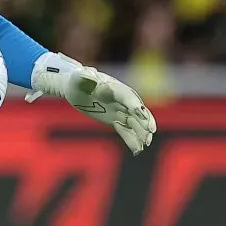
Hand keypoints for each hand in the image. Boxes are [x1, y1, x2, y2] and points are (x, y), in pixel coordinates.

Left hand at [27, 53, 155, 154]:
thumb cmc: (77, 80)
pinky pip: (126, 131)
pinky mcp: (115, 120)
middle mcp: (121, 99)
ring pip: (134, 122)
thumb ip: (85, 76)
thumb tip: (89, 74)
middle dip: (144, 120)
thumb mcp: (78, 77)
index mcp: (114, 87)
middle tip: (150, 132)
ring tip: (145, 144)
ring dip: (141, 133)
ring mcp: (119, 110)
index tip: (142, 114)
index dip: (135, 105)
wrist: (75, 88)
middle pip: (136, 110)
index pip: (127, 96)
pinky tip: (137, 151)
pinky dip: (132, 140)